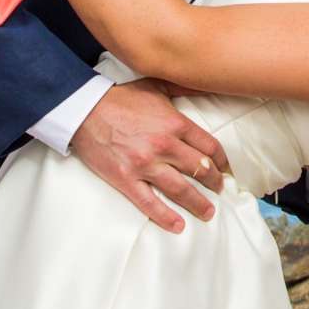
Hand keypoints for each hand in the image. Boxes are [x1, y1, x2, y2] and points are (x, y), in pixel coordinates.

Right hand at [69, 80, 232, 233]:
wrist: (84, 110)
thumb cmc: (121, 98)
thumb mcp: (157, 86)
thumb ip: (184, 87)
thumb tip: (208, 82)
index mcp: (174, 123)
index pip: (209, 146)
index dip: (221, 160)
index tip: (225, 168)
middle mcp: (164, 145)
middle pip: (200, 170)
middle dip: (214, 182)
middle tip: (219, 190)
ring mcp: (145, 164)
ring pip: (181, 190)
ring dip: (198, 204)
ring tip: (208, 213)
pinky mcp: (126, 179)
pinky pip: (150, 203)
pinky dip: (165, 217)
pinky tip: (178, 226)